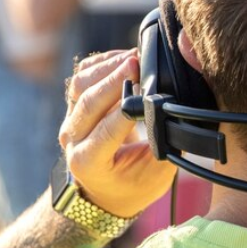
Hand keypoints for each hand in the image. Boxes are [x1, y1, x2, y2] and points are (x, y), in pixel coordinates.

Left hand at [60, 50, 175, 217]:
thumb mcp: (156, 173)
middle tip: (137, 64)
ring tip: (134, 58)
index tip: (147, 95)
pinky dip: (103, 63)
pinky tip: (125, 59)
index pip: (105, 131)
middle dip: (114, 80)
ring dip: (107, 67)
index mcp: (89, 162)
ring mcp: (71, 119)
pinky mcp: (75, 104)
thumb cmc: (133, 183)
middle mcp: (73, 139)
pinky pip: (83, 75)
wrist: (106, 189)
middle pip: (88, 103)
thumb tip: (175, 111)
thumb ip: (164, 143)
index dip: (126, 111)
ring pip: (80, 84)